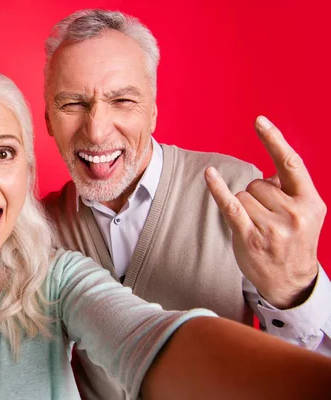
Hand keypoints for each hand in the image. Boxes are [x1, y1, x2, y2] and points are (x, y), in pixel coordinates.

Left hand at [205, 116, 325, 308]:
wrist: (290, 281)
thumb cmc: (294, 241)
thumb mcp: (305, 214)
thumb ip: (290, 190)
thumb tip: (269, 169)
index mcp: (310, 202)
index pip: (291, 163)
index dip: (274, 140)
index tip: (259, 120)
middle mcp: (294, 213)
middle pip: (257, 183)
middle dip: (257, 196)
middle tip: (267, 219)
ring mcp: (272, 227)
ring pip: (242, 195)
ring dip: (245, 207)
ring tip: (259, 227)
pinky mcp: (250, 237)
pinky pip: (230, 205)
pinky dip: (218, 189)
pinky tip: (209, 175)